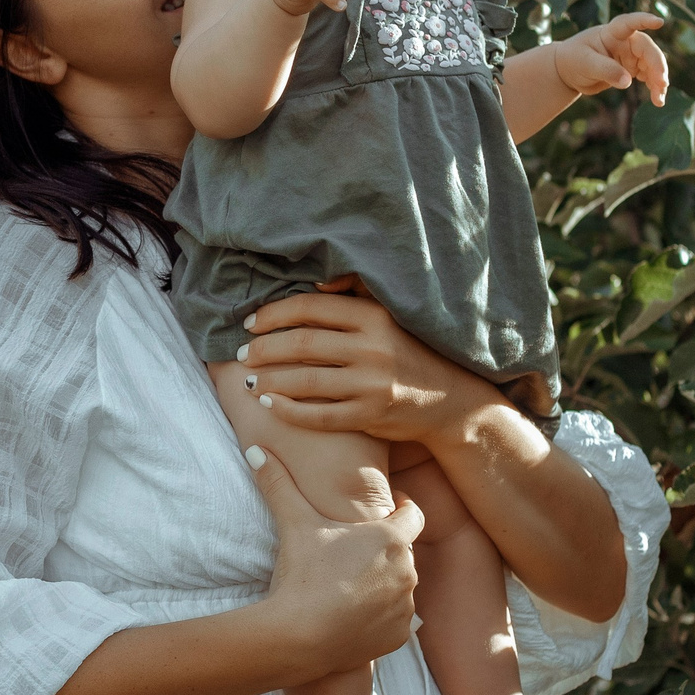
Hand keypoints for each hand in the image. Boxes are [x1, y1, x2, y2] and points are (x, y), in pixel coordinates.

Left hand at [234, 281, 497, 442]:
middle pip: (301, 343)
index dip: (273, 314)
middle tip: (242, 354)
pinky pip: (319, 415)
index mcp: (373, 316)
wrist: (452, 401)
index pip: (310, 308)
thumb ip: (357, 292)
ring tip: (249, 380)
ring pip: (305, 380)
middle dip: (263, 348)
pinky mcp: (370, 415)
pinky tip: (270, 404)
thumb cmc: (410, 353)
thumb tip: (318, 279)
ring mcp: (371, 384)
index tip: (250, 323)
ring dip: (269, 379)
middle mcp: (372, 348)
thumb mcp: (391, 315)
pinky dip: (289, 410)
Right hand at [246, 440, 423, 676]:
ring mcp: (405, 607)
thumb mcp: (294, 524)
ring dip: (382, 584)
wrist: (300, 636)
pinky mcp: (398, 636)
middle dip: (383, 551)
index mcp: (393, 539)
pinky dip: (379, 616)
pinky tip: (352, 614)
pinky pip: (394, 620)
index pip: (414, 514)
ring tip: (350, 585)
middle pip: (402, 553)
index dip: (402, 508)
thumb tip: (256, 449)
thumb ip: (279, 484)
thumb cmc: (303, 574)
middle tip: (352, 551)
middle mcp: (408, 571)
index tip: (387, 508)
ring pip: (399, 587)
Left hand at [551, 12, 668, 105]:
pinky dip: (654, 87)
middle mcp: (625, 42)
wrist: (568, 72)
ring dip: (658, 80)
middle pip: (647, 50)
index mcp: (611, 33)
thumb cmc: (573, 59)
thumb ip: (606, 70)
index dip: (644, 21)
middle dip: (657, 65)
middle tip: (662, 83)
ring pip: (651, 65)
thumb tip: (628, 82)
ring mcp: (630, 55)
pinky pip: (648, 76)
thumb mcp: (585, 64)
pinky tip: (657, 100)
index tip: (659, 22)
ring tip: (659, 100)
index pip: (629, 23)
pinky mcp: (631, 69)